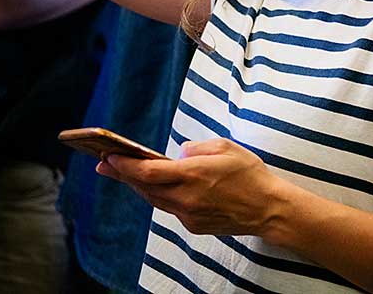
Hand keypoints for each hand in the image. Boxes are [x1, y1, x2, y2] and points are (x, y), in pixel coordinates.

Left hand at [97, 137, 285, 235]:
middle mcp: (186, 198)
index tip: (109, 156)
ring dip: (138, 187)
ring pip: (154, 200)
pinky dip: (160, 196)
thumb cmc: (250, 174)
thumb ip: (198, 147)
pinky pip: (170, 209)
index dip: (124, 165)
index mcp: (193, 175)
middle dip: (122, 174)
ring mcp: (188, 215)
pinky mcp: (193, 225)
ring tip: (124, 174)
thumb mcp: (227, 147)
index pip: (148, 172)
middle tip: (104, 163)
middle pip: (144, 187)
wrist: (268, 209)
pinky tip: (157, 188)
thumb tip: (179, 153)